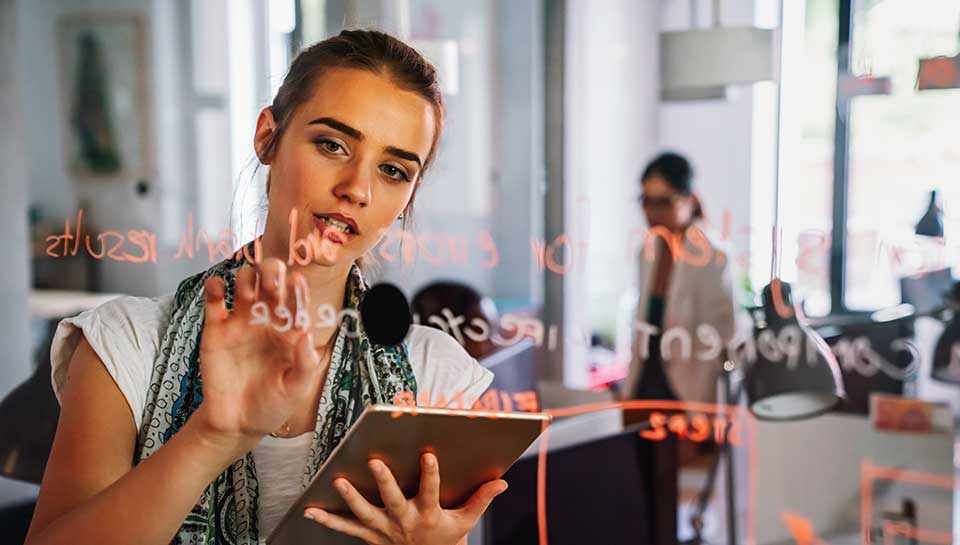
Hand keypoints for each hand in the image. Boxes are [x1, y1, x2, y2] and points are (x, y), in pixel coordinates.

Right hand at [192, 257, 323, 451]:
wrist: (237, 424)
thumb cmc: (272, 405)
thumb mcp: (296, 390)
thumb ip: (305, 364)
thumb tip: (307, 336)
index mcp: (291, 330)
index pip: (298, 299)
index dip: (298, 288)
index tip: (298, 283)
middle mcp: (268, 320)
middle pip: (271, 280)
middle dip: (273, 273)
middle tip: (272, 285)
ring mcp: (241, 322)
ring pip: (245, 282)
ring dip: (247, 278)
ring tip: (247, 294)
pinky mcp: (216, 329)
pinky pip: (214, 300)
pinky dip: (214, 286)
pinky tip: (218, 289)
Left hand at [303, 453, 507, 544]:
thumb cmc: (446, 538)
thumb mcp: (466, 521)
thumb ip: (482, 499)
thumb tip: (503, 481)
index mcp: (429, 514)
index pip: (432, 491)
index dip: (431, 474)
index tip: (429, 453)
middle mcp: (404, 521)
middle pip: (393, 501)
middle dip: (384, 482)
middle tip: (375, 462)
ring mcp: (385, 530)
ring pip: (366, 514)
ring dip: (351, 499)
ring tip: (339, 482)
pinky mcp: (370, 536)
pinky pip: (347, 529)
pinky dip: (328, 520)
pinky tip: (310, 509)